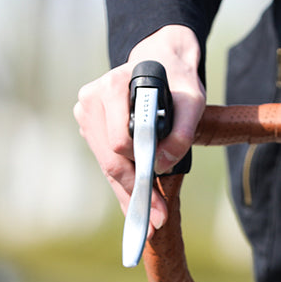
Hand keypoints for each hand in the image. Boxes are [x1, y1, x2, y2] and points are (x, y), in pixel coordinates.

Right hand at [73, 25, 205, 239]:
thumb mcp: (193, 99)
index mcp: (114, 86)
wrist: (162, 61)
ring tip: (148, 219)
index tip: (158, 203)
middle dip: (135, 192)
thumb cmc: (178, 79)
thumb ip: (182, 130)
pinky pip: (106, 161)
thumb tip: (163, 163)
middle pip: (110, 159)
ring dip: (128, 192)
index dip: (141, 175)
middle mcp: (92, 98)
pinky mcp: (91, 125)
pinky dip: (122, 183)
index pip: (121, 143)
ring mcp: (87, 113)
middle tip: (156, 220)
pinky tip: (135, 204)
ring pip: (106, 165)